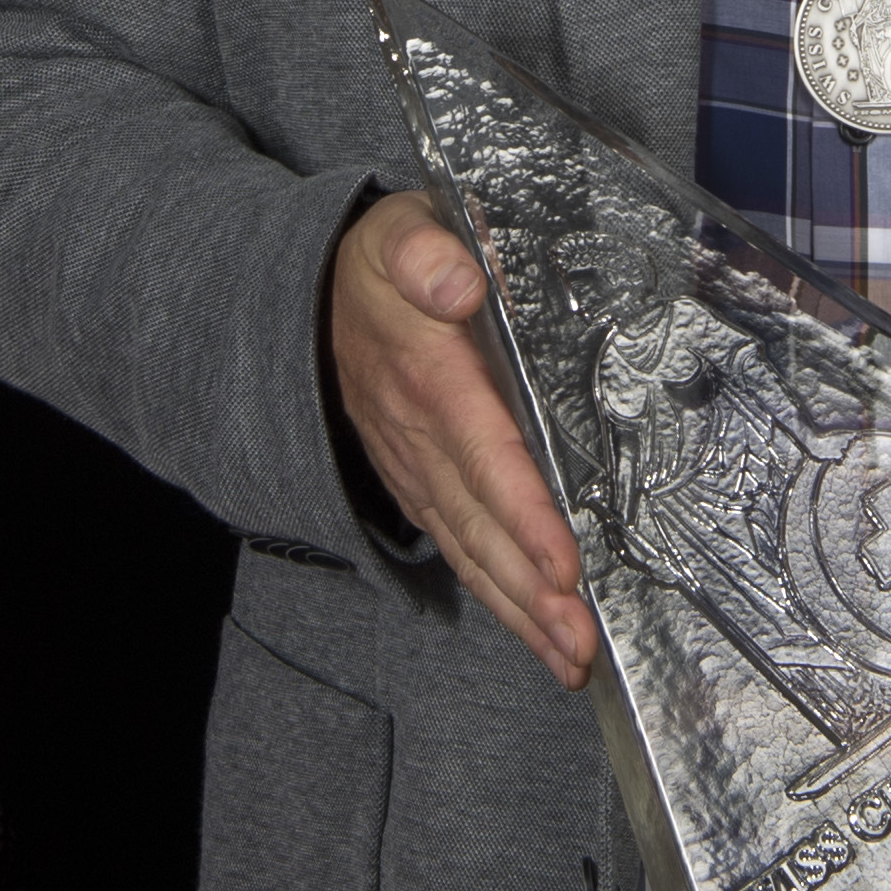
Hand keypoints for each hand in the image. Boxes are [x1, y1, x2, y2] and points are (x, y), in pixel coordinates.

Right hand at [329, 193, 595, 683]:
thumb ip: (423, 252)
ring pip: (472, 551)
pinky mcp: (419, 487)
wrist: (310, 297)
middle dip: (530, 592)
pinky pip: (460, 549)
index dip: (523, 512)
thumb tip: (458, 280)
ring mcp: (416, 470)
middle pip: (482, 526)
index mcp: (430, 375)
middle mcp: (421, 437)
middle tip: (581, 643)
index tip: (562, 563)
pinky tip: (539, 634)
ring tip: (571, 659)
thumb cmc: (378, 263)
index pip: (483, 453)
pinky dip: (500, 598)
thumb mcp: (396, 232)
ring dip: (521, 612)